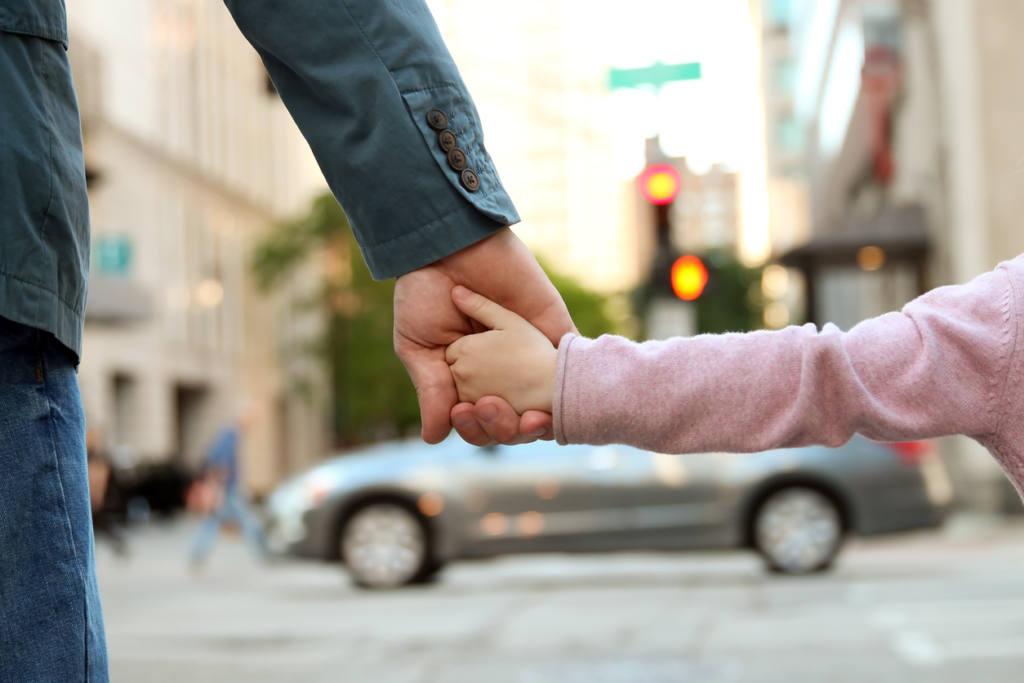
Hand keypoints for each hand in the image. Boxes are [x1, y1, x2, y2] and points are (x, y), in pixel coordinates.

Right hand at [393, 228, 573, 444]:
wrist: (446, 245)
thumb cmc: (423, 293)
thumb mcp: (418, 346)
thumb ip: (432, 390)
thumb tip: (434, 439)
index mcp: (469, 380)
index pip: (481, 422)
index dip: (477, 430)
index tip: (464, 415)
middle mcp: (503, 372)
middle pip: (514, 420)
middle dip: (504, 427)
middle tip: (488, 408)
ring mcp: (531, 351)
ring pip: (545, 402)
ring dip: (537, 420)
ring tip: (525, 418)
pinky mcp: (553, 327)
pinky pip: (571, 362)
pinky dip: (572, 386)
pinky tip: (562, 401)